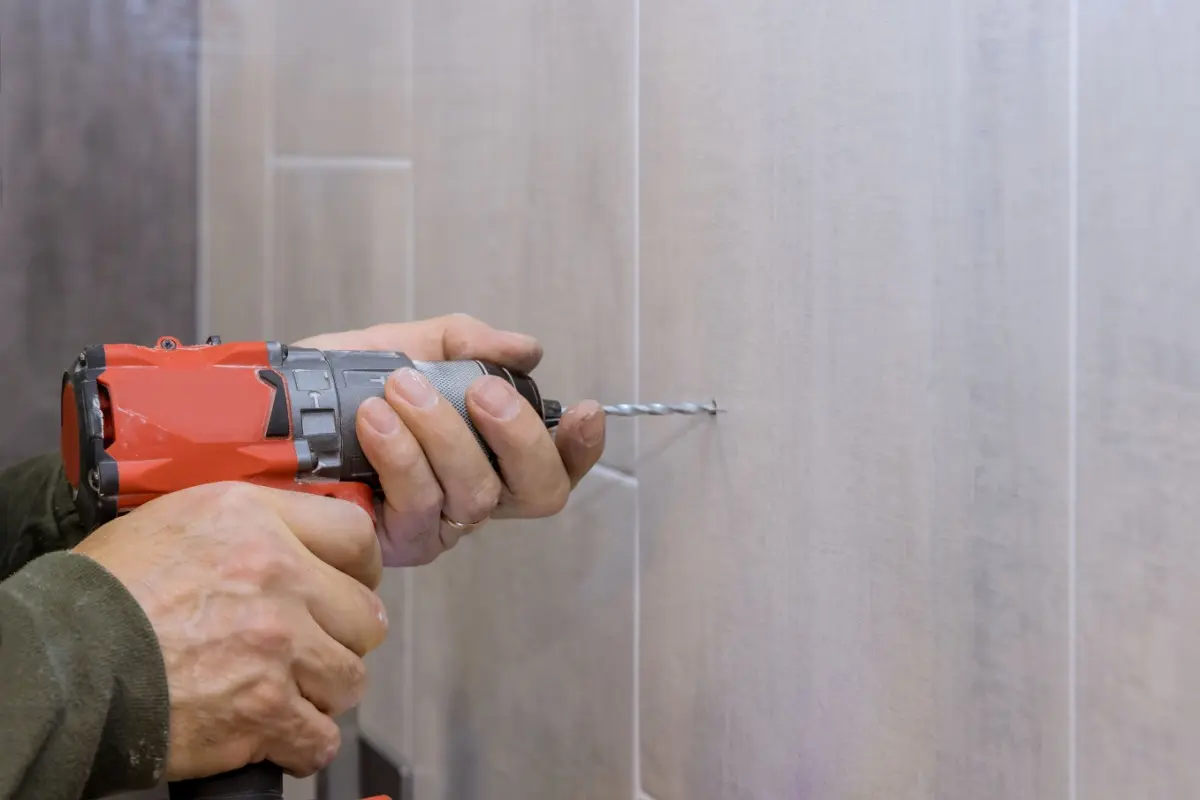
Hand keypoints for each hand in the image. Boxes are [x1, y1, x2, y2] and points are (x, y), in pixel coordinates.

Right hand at [73, 482, 386, 779]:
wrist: (61, 661)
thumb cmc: (105, 593)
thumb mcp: (179, 520)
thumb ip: (251, 524)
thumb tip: (299, 539)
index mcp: (255, 520)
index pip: (356, 536)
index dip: (362, 568)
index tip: (354, 584)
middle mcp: (277, 575)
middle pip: (365, 615)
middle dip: (342, 637)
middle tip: (313, 647)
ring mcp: (276, 645)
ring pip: (350, 678)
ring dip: (323, 690)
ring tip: (287, 690)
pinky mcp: (264, 709)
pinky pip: (320, 738)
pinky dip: (302, 744)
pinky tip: (276, 734)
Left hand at [296, 314, 605, 565]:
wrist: (264, 410)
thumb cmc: (338, 381)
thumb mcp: (408, 344)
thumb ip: (467, 343)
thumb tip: (527, 349)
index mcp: (489, 452)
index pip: (555, 463)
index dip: (581, 447)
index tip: (584, 410)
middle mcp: (472, 495)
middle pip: (536, 492)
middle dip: (518, 437)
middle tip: (481, 390)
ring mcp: (435, 524)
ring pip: (474, 494)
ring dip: (444, 434)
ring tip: (402, 389)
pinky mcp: (391, 543)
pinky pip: (418, 506)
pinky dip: (402, 454)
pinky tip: (375, 419)